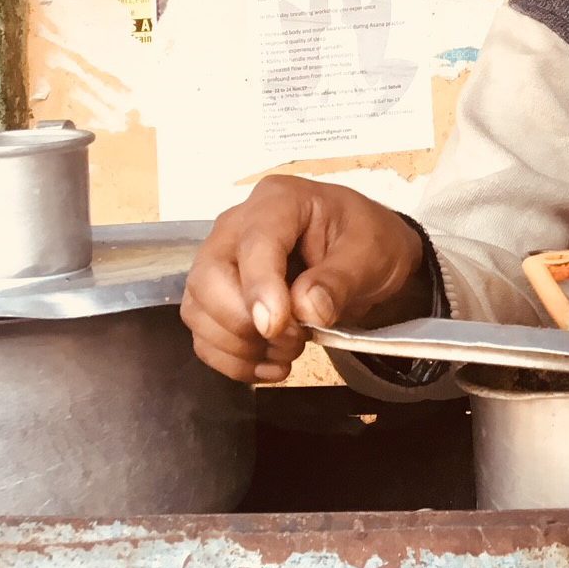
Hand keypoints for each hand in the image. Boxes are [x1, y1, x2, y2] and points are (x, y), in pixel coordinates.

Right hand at [180, 175, 426, 382]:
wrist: (365, 258)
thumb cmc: (368, 242)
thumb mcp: (370, 253)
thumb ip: (339, 279)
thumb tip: (306, 308)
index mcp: (280, 201)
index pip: (254, 243)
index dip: (260, 288)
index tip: (277, 327)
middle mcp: (238, 226)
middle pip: (208, 277)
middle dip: (243, 322)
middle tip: (293, 340)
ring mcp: (222, 261)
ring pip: (198, 309)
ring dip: (238, 346)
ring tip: (289, 353)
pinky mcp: (218, 297)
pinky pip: (204, 334)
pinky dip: (232, 360)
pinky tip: (271, 366)